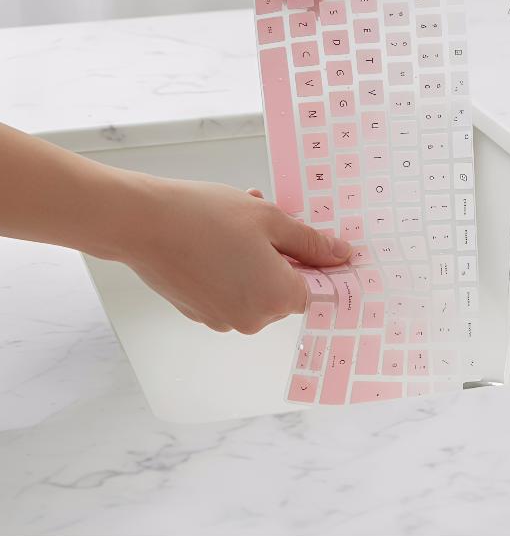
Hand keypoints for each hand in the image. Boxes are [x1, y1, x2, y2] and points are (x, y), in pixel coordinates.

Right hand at [122, 177, 351, 333]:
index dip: (316, 264)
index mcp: (276, 298)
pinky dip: (231, 267)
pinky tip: (215, 237)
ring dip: (255, 256)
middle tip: (265, 219)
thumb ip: (310, 242)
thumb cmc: (207, 216)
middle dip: (281, 254)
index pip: (315, 291)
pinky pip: (230, 290)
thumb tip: (341, 255)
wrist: (142, 223)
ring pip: (255, 286)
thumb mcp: (271, 219)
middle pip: (284, 288)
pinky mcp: (198, 312)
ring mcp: (222, 319)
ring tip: (236, 221)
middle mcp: (252, 319)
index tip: (309, 242)